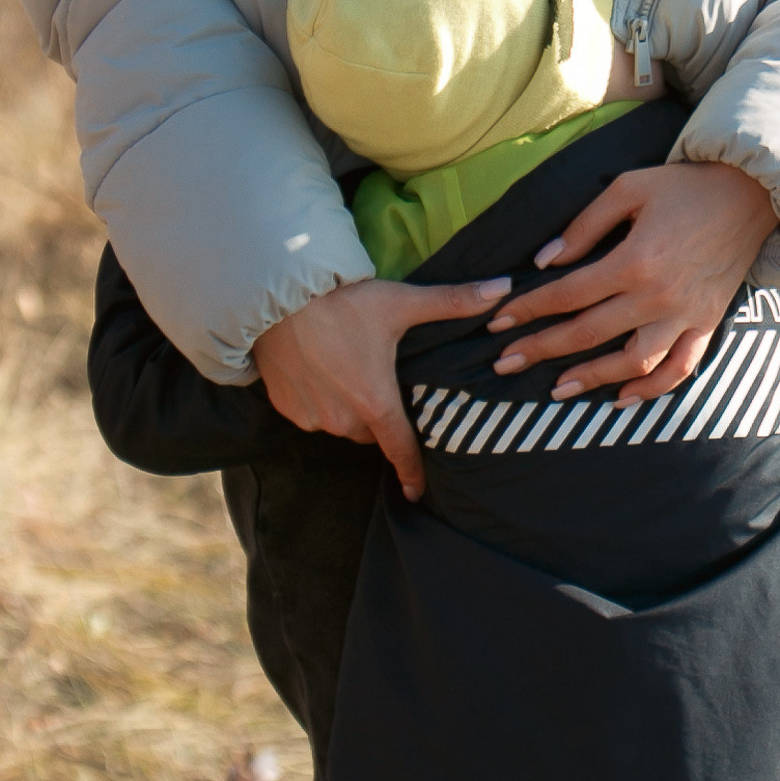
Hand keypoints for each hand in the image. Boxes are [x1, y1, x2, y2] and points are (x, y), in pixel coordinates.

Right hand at [253, 272, 510, 499]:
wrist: (276, 294)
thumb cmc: (343, 301)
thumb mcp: (401, 302)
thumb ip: (453, 302)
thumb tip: (504, 289)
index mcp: (375, 401)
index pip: (401, 449)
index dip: (412, 471)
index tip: (419, 492)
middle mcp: (342, 418)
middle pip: (371, 431)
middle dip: (378, 414)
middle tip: (379, 380)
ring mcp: (311, 416)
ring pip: (341, 424)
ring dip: (348, 409)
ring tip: (348, 371)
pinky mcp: (286, 408)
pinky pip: (313, 415)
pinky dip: (320, 401)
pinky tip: (320, 371)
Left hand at [488, 161, 776, 406]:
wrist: (752, 194)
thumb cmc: (686, 186)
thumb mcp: (629, 188)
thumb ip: (585, 225)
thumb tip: (545, 260)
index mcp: (634, 260)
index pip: (568, 294)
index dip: (528, 309)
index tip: (498, 322)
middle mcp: (658, 296)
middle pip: (589, 333)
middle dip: (541, 349)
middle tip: (505, 363)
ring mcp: (685, 315)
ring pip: (632, 361)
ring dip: (591, 378)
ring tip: (557, 389)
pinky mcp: (707, 323)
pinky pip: (680, 368)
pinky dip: (652, 389)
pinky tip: (622, 398)